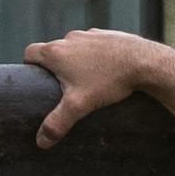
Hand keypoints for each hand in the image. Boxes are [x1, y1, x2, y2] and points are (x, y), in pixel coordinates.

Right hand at [23, 29, 174, 151]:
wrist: (144, 62)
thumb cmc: (109, 81)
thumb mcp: (79, 106)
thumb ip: (57, 123)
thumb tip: (41, 142)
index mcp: (56, 52)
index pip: (30, 53)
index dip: (30, 66)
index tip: (37, 80)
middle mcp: (69, 38)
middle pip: (52, 50)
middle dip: (54, 67)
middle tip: (63, 88)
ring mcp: (89, 34)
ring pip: (73, 47)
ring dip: (75, 60)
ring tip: (87, 80)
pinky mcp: (107, 34)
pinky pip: (93, 44)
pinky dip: (94, 55)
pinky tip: (106, 70)